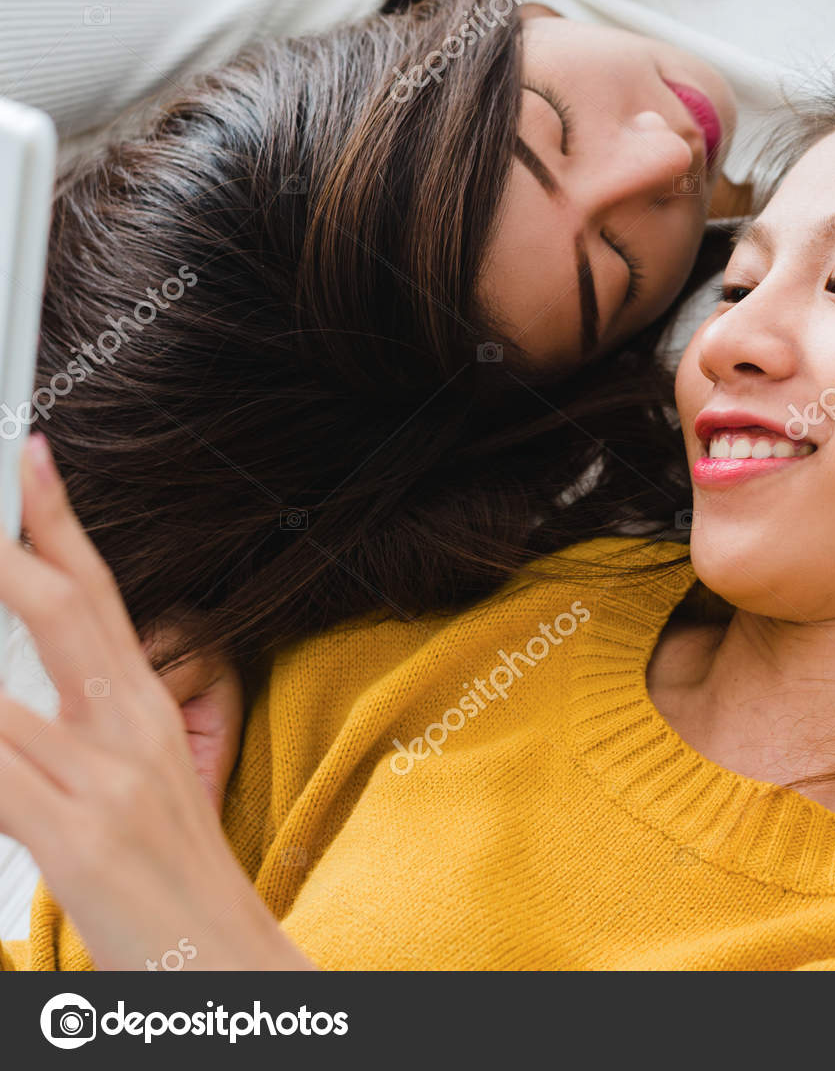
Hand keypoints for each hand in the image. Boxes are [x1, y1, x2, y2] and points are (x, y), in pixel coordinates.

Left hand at [0, 435, 309, 969]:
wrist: (227, 961)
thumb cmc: (173, 884)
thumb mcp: (134, 793)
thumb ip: (71, 740)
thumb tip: (11, 706)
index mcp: (150, 714)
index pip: (98, 594)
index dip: (59, 521)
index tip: (30, 459)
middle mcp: (134, 732)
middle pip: (62, 610)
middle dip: (2, 549)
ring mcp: (109, 781)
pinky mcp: (78, 836)